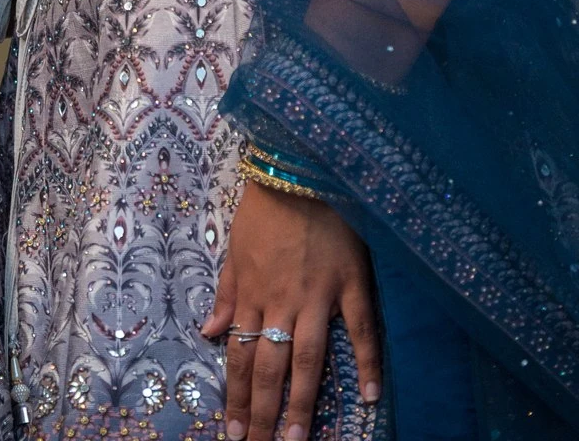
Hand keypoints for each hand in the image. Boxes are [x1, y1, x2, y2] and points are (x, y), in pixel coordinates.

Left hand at [202, 180, 379, 440]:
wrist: (298, 165)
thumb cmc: (265, 206)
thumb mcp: (235, 246)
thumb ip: (227, 292)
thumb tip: (208, 332)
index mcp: (252, 292)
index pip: (241, 355)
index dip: (237, 395)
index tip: (234, 429)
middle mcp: (281, 300)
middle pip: (270, 366)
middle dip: (263, 411)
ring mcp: (317, 293)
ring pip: (307, 358)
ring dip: (301, 401)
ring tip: (297, 439)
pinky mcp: (349, 280)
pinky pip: (360, 327)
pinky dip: (366, 361)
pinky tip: (370, 396)